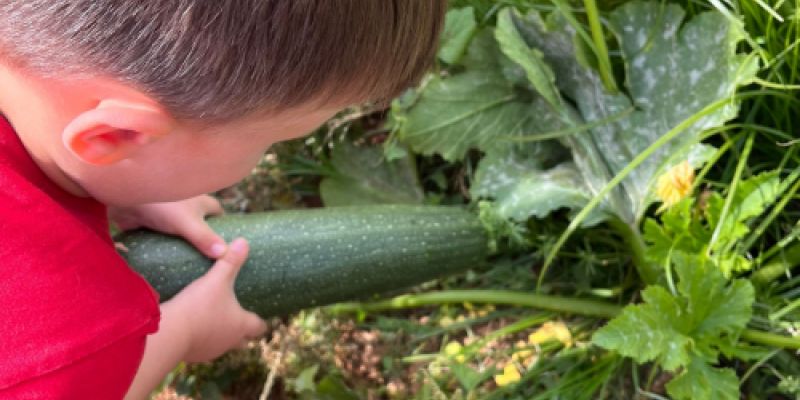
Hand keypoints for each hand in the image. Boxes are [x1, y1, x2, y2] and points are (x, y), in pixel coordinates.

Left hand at [109, 195, 226, 257]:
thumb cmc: (162, 205)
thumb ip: (205, 239)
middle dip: (204, 241)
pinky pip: (164, 238)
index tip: (226, 247)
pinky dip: (167, 248)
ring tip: (191, 267)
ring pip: (182, 233)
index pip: (218, 214)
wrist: (125, 198)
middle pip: (201, 226)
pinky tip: (169, 263)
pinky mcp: (153, 224)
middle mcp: (187, 207)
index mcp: (201, 202)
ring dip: (185, 246)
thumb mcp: (188, 223)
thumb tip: (226, 254)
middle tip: (209, 263)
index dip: (224, 228)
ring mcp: (169, 216)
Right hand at [166, 238, 266, 361]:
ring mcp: (211, 351)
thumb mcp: (217, 279)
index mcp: (241, 325)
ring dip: (221, 336)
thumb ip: (230, 261)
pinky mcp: (194, 356)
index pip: (258, 327)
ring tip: (214, 322)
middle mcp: (229, 341)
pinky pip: (202, 348)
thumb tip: (244, 242)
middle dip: (242, 331)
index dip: (261, 322)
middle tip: (238, 318)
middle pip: (243, 340)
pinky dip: (201, 340)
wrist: (171, 332)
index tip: (262, 318)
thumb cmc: (199, 305)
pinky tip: (193, 328)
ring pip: (222, 345)